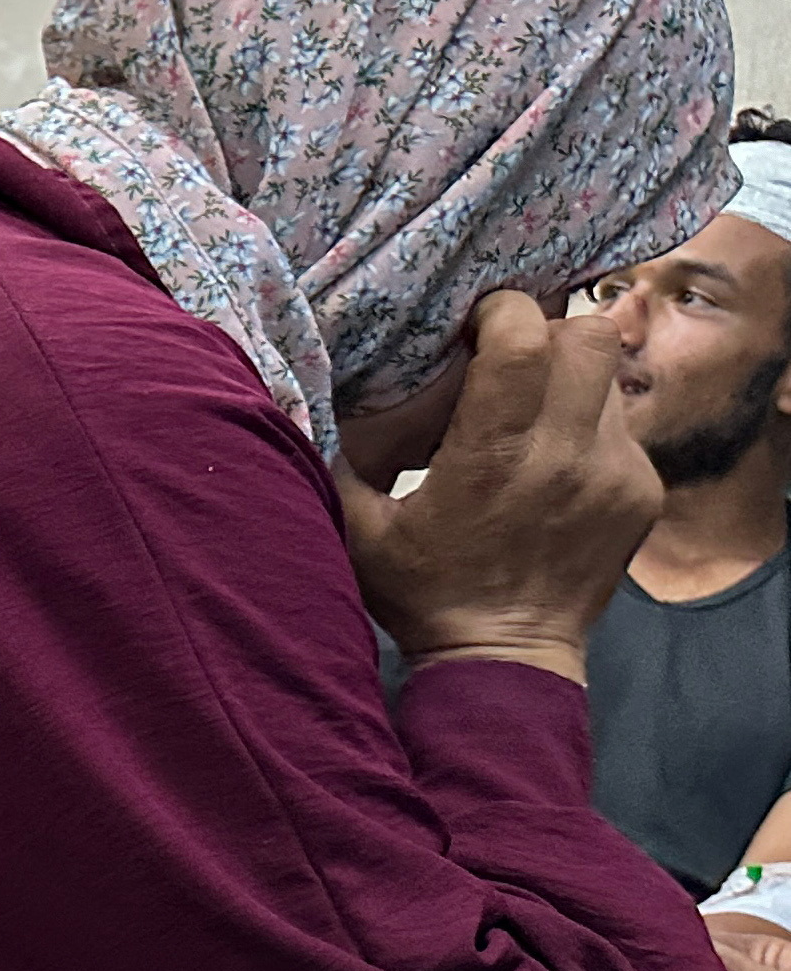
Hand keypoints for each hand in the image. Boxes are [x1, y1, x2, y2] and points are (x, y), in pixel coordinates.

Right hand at [332, 292, 657, 678]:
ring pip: (609, 377)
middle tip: (513, 358)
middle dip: (549, 332)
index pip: (524, 336)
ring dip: (570, 380)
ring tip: (530, 416)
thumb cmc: (423, 593)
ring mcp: (614, 473)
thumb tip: (328, 397)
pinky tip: (551, 464)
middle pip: (590, 335)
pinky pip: (622, 426)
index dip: (501, 312)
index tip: (476, 326)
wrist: (504, 658)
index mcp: (494, 455)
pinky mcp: (642, 491)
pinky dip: (587, 427)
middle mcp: (566, 455)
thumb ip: (344, 455)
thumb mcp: (359, 528)